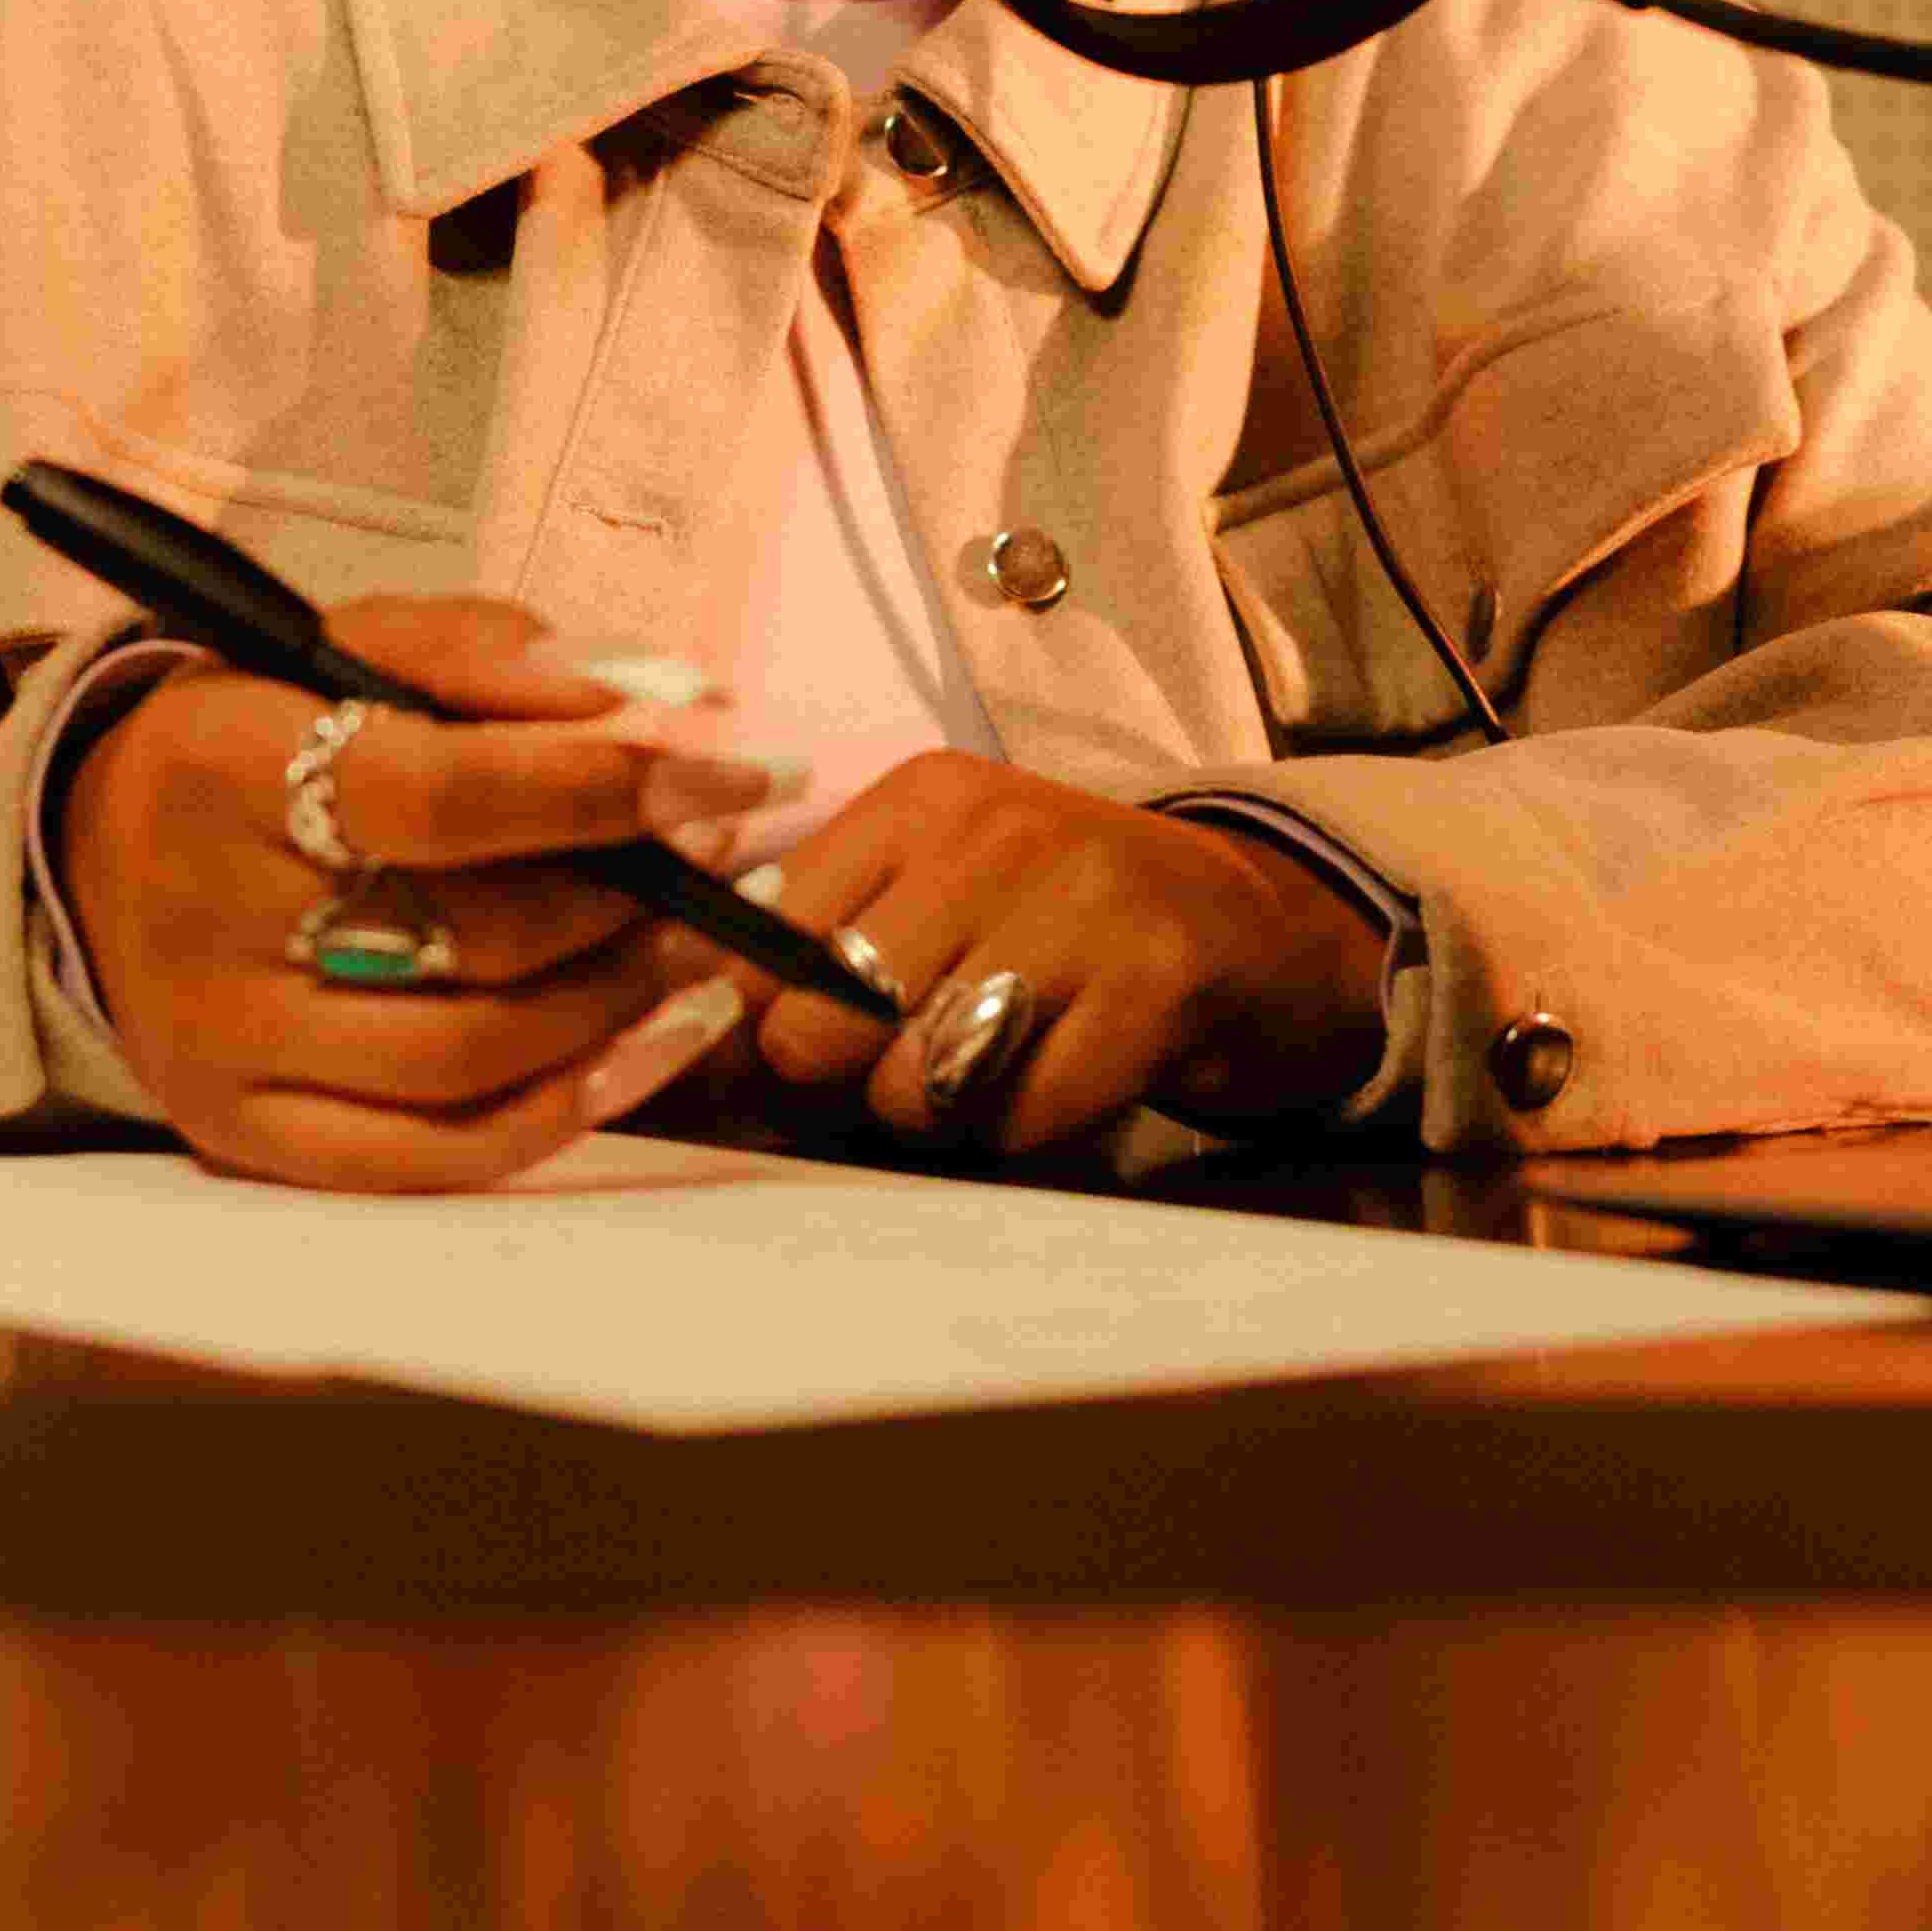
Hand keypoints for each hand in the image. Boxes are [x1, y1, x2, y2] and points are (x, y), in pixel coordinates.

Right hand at [61, 596, 817, 1194]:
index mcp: (219, 766)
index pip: (441, 794)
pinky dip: (571, 1107)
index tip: (742, 768)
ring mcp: (221, 1046)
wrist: (102, 852)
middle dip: (638, 894)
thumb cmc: (264, 734)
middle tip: (731, 849)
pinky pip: (435, 1156)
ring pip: (472, 1058)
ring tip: (706, 940)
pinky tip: (655, 1039)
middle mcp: (205, 922)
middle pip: (472, 939)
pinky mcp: (244, 1135)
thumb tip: (669, 705)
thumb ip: (497, 656)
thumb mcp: (351, 644)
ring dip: (625, 1000)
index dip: (608, 786)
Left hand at [746, 755, 1389, 1156]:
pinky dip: (1026, 1131)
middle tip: (906, 1066)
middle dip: (846, 1082)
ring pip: (916, 1084)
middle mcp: (991, 830)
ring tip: (995, 1065)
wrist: (1250, 923)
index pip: (760, 936)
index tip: (761, 1069)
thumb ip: (814, 953)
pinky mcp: (1152, 982)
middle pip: (822, 1024)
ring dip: (942, 1114)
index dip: (741, 1028)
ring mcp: (1078, 899)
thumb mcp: (934, 890)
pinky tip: (1064, 1075)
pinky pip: (1019, 1120)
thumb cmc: (1057, 923)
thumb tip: (682, 1056)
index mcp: (916, 799)